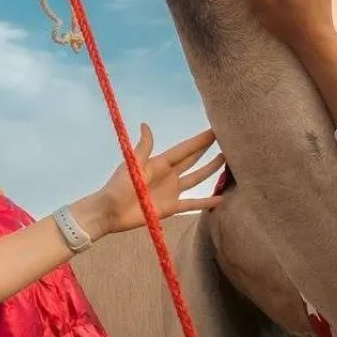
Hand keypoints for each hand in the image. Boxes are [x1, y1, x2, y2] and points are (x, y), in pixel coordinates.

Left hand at [78, 126, 223, 236]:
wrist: (110, 212)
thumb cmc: (117, 187)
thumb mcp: (131, 164)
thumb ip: (144, 147)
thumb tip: (146, 125)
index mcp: (160, 163)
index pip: (185, 149)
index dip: (200, 140)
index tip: (215, 129)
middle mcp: (169, 175)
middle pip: (193, 160)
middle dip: (208, 150)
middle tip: (227, 140)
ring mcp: (172, 191)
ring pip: (196, 178)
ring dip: (210, 170)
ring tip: (227, 161)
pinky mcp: (172, 208)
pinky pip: (192, 204)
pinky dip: (206, 202)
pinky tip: (221, 198)